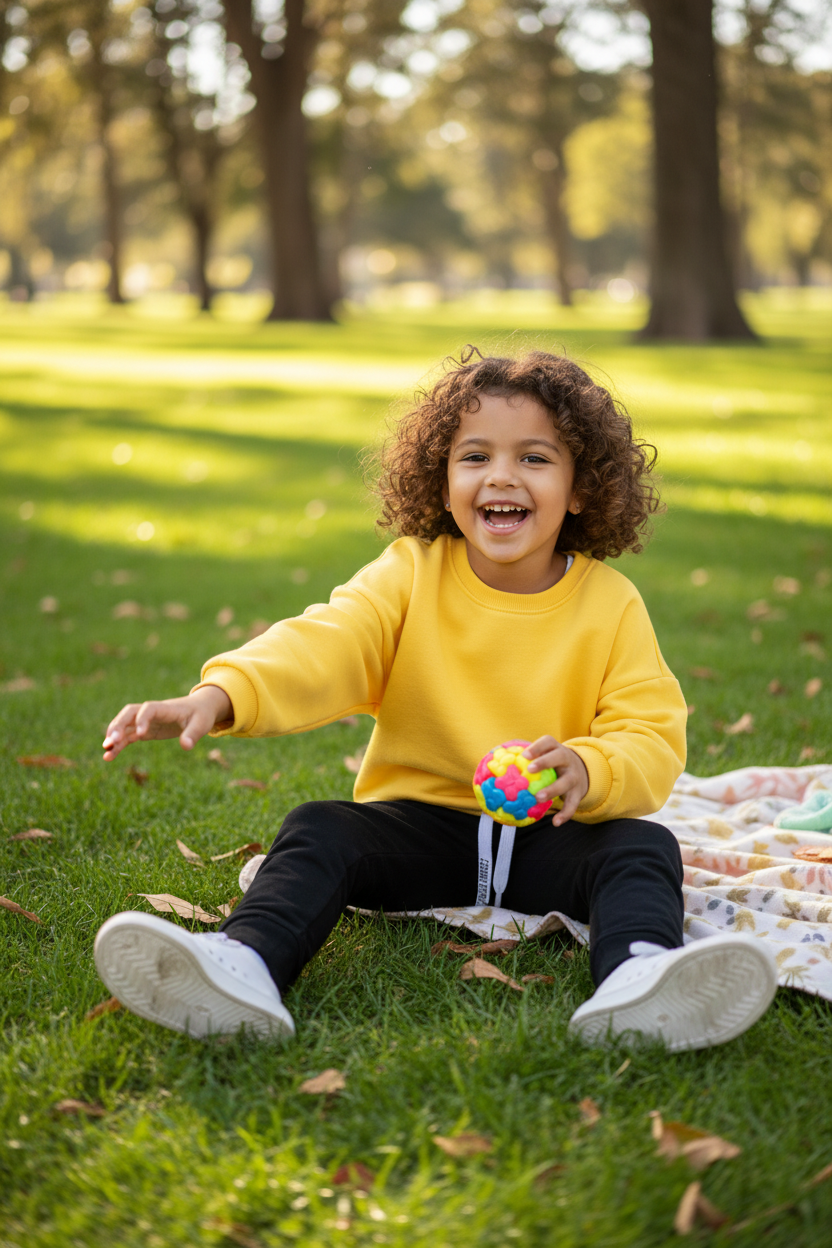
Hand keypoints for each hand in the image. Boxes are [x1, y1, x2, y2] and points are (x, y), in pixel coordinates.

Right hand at [102, 685, 231, 760]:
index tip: (140, 734)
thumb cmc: (201, 715)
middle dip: (118, 726)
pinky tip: (109, 756)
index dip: (142, 719)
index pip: (148, 709)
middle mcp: (151, 712)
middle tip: (110, 741)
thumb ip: (193, 734)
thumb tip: (186, 746)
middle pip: (129, 714)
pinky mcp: (144, 731)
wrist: (198, 709)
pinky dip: (118, 745)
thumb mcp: (201, 724)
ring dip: (114, 737)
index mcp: (165, 708)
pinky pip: (128, 737)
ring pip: (124, 725)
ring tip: (106, 752)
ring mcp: (146, 721)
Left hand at [523, 735, 588, 826]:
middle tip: (529, 770)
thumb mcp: (545, 755)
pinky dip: (565, 814)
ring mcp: (574, 776)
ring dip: (552, 790)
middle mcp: (567, 760)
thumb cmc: (553, 764)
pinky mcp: (578, 792)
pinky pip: (573, 804)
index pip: (548, 742)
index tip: (524, 755)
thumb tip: (494, 766)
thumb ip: (527, 760)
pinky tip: (555, 822)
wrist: (582, 771)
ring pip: (566, 782)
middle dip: (544, 762)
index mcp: (556, 749)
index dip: (536, 747)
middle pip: (559, 757)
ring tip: (538, 798)